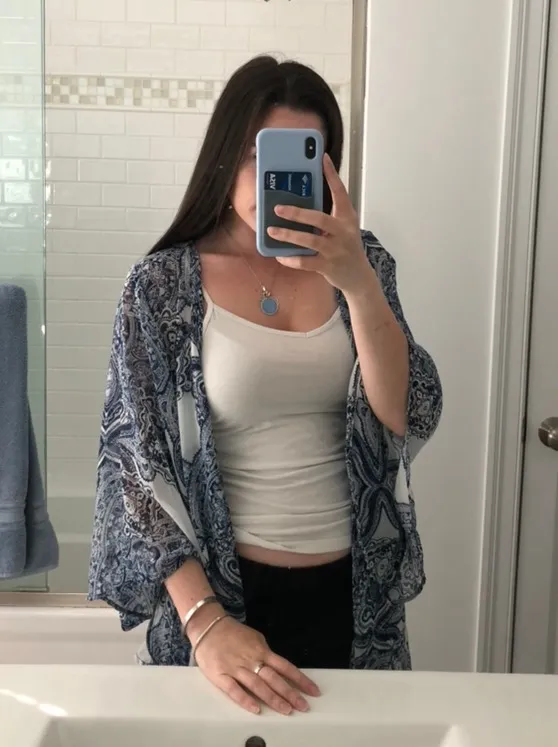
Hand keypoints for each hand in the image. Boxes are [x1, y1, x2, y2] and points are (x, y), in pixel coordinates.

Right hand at [192, 615, 319, 715]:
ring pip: (258, 685)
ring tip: (286, 710)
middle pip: (274, 678)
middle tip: (304, 706)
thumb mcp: (255, 638)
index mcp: (261, 650)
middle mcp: (252, 660)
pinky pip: (234, 690)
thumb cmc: (233, 633)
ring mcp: (236, 668)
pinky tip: (256, 709)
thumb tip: (278, 666)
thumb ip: (265, 653)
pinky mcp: (221, 675)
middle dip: (290, 693)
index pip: (285, 666)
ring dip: (273, 698)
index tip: (313, 690)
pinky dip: (245, 700)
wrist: (208, 626)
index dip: (300, 679)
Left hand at [268, 153, 374, 295]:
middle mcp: (343, 232)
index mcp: (347, 217)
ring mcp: (335, 250)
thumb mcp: (343, 227)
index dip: (332, 175)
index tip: (322, 158)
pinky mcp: (327, 266)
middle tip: (277, 209)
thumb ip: (327, 214)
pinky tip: (278, 254)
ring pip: (309, 241)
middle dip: (297, 213)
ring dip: (288, 236)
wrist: (358, 276)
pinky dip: (290, 258)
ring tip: (271, 231)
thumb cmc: (346, 247)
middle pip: (319, 219)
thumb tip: (300, 201)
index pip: (340, 192)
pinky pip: (305, 262)